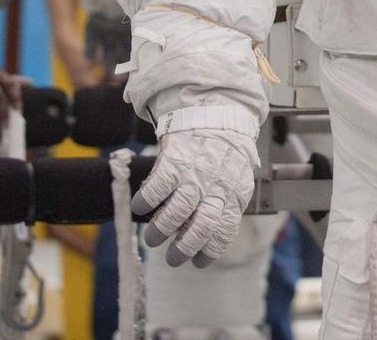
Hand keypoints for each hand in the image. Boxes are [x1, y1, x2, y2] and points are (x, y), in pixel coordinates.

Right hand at [132, 128, 257, 267]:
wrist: (217, 115)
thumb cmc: (224, 155)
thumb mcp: (235, 180)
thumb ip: (223, 206)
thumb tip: (199, 238)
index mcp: (234, 194)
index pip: (224, 231)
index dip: (209, 251)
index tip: (197, 262)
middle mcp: (216, 187)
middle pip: (201, 227)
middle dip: (183, 250)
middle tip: (172, 258)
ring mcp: (195, 174)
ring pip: (176, 212)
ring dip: (160, 230)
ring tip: (153, 237)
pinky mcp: (175, 161)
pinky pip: (156, 188)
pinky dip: (145, 202)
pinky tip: (140, 206)